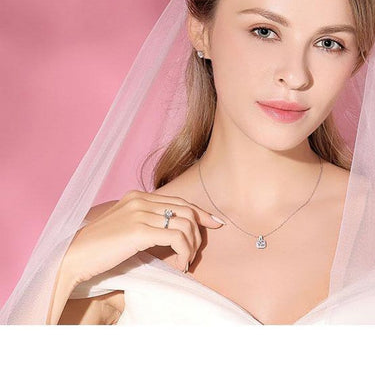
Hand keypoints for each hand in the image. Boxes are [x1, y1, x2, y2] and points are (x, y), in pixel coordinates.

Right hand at [63, 189, 224, 284]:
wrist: (73, 257)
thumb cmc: (99, 248)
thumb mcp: (126, 227)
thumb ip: (146, 222)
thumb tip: (174, 231)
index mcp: (137, 196)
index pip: (179, 200)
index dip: (200, 212)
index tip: (214, 223)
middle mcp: (140, 199)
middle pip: (186, 209)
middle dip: (199, 231)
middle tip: (196, 252)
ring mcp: (139, 213)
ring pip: (185, 224)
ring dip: (191, 247)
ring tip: (185, 263)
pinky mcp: (139, 231)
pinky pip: (176, 238)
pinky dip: (184, 253)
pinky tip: (180, 265)